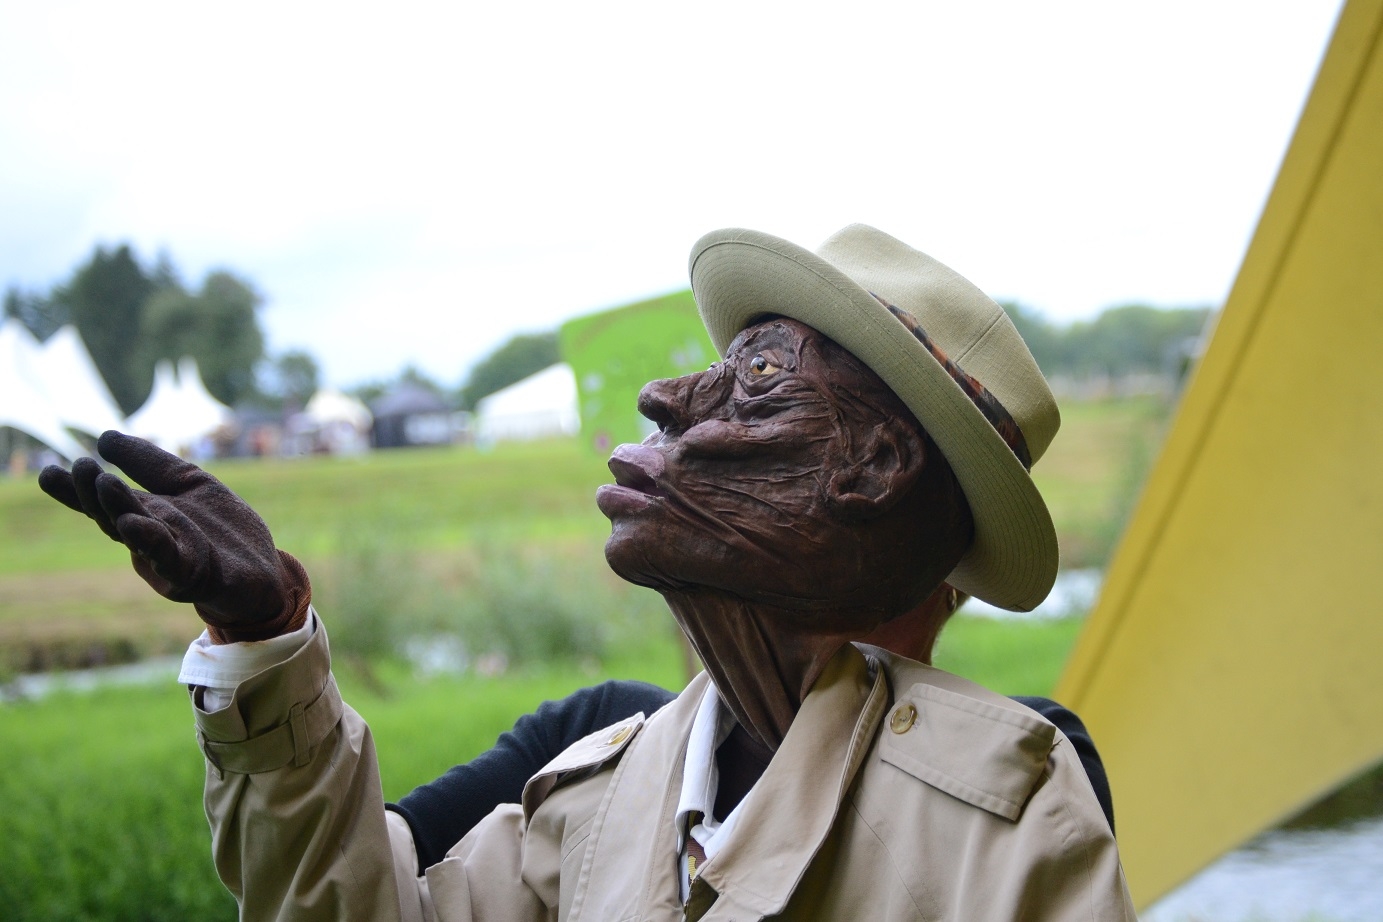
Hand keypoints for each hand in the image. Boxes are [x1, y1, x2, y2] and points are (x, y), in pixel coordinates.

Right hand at [38, 431, 310, 642]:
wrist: (262, 572)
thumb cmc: (220, 530)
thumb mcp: (188, 485)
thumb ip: (150, 463)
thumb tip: (103, 437)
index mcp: (145, 513)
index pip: (104, 500)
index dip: (75, 489)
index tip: (47, 472)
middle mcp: (149, 536)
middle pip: (114, 515)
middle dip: (95, 494)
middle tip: (81, 467)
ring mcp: (169, 556)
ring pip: (137, 534)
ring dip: (119, 510)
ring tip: (105, 482)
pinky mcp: (194, 574)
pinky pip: (171, 558)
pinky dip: (152, 542)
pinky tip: (137, 525)